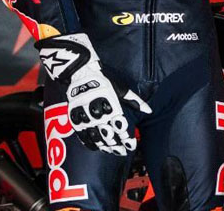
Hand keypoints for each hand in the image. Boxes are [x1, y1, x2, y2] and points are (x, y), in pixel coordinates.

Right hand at [35, 33, 151, 155]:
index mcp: (111, 103)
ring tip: (112, 151)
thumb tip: (148, 110)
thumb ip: (134, 101)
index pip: (121, 126)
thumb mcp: (121, 88)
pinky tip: (96, 148)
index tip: (133, 145)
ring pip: (95, 136)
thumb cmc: (103, 79)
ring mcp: (85, 115)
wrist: (80, 71)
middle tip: (123, 152)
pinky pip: (82, 134)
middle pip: (108, 134)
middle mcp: (97, 111)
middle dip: (117, 145)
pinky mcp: (75, 116)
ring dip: (105, 146)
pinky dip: (89, 143)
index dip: (127, 138)